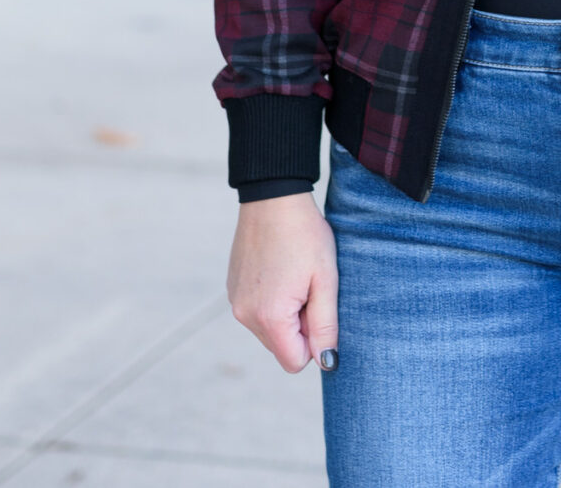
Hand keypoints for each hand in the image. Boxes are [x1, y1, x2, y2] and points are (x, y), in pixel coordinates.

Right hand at [227, 192, 338, 372]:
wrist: (273, 198)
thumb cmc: (305, 236)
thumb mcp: (325, 281)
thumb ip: (326, 326)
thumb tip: (327, 363)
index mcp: (270, 318)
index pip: (295, 362)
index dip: (314, 342)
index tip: (318, 308)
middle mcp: (245, 316)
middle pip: (281, 347)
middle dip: (300, 328)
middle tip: (309, 288)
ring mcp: (235, 303)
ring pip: (269, 330)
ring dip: (286, 314)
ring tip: (294, 277)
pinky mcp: (232, 290)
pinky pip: (257, 312)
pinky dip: (271, 301)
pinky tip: (280, 270)